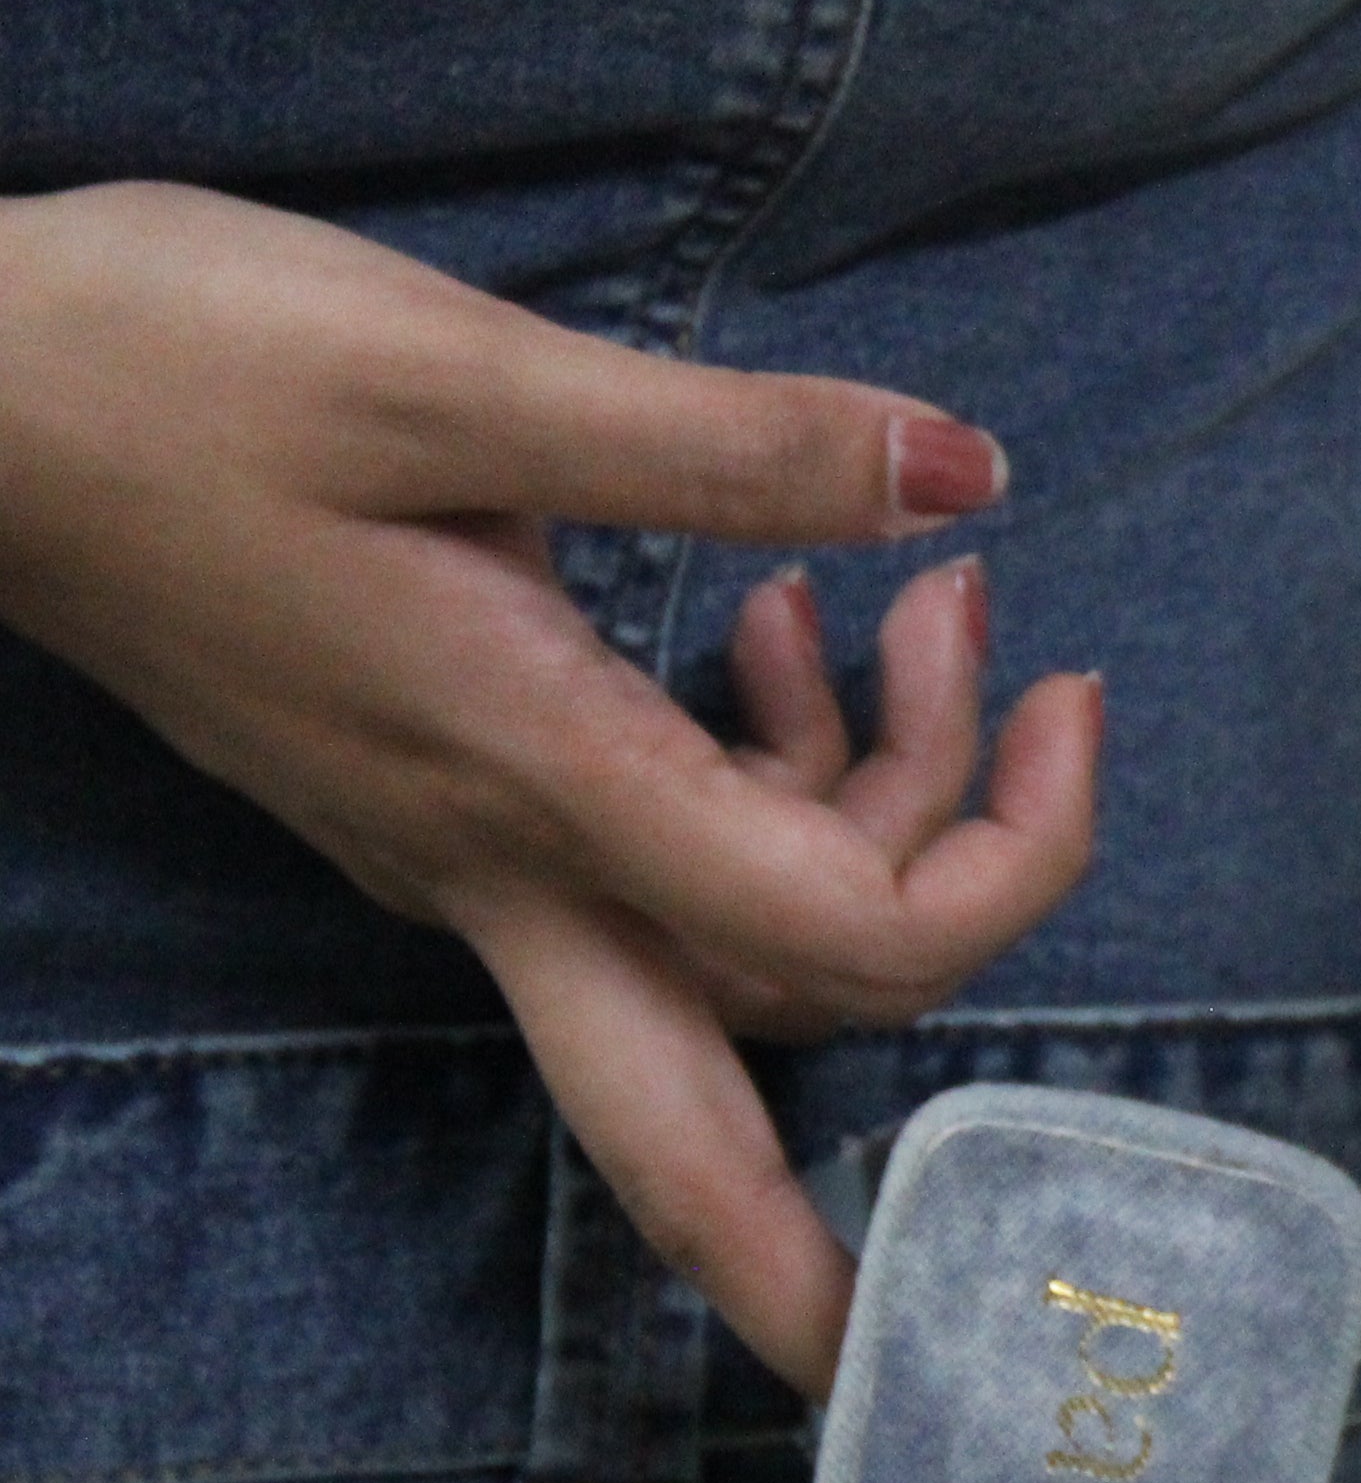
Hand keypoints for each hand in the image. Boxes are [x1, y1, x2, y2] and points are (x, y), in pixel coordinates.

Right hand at [0, 182, 1103, 1390]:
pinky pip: (675, 861)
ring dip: (882, 795)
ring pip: (748, 945)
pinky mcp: (471, 812)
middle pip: (759, 1110)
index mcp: (539, 791)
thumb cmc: (165, 373)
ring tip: (910, 596)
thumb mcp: (456, 373)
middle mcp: (515, 885)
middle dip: (963, 962)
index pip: (851, 946)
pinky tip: (778, 617)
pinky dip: (773, 759)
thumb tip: (956, 476)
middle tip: (1052, 716)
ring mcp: (486, 868)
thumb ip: (725, 449)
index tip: (1072, 712)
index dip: (1014, 877)